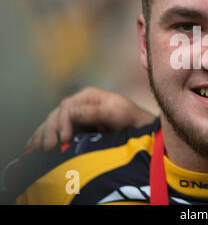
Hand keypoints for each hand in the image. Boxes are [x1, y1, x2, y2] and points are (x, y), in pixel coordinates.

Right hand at [26, 87, 156, 151]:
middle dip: (49, 130)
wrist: (136, 127)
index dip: (62, 122)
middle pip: (57, 114)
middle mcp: (79, 102)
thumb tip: (72, 111)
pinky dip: (45, 137)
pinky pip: (56, 130)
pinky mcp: (75, 126)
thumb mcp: (115, 113)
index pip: (67, 107)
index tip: (63, 138)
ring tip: (34, 149)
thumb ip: (95, 112)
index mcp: (88, 95)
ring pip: (53, 121)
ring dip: (42, 134)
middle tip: (47, 148)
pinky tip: (34, 146)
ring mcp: (76, 114)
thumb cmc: (130, 117)